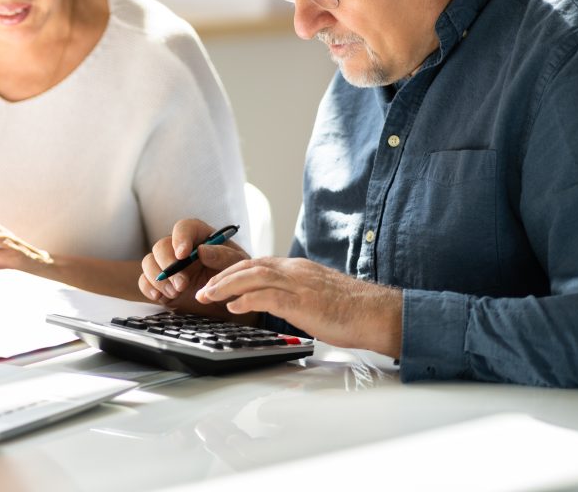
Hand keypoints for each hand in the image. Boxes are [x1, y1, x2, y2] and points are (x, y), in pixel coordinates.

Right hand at [138, 219, 250, 315]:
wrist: (230, 303)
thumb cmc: (235, 278)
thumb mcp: (238, 266)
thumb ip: (224, 256)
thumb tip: (203, 251)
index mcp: (200, 237)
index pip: (184, 227)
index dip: (180, 238)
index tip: (182, 254)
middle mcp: (180, 248)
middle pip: (161, 246)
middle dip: (168, 265)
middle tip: (182, 284)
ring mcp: (168, 266)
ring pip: (149, 262)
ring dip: (158, 278)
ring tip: (175, 293)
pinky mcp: (161, 283)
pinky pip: (144, 280)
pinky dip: (148, 288)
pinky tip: (160, 296)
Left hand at [195, 256, 402, 356]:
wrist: (376, 313)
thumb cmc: (350, 309)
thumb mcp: (315, 295)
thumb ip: (294, 294)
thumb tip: (276, 303)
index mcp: (296, 268)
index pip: (256, 263)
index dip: (231, 270)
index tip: (213, 279)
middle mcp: (294, 271)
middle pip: (249, 266)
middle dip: (220, 276)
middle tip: (201, 289)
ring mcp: (298, 284)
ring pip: (253, 276)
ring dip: (225, 286)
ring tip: (207, 296)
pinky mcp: (302, 302)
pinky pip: (267, 296)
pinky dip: (245, 299)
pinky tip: (231, 307)